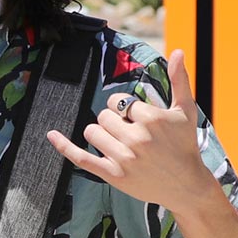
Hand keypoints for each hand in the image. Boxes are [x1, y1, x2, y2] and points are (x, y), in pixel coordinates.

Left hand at [45, 49, 218, 213]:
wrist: (187, 186)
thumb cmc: (185, 145)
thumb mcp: (185, 111)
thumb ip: (179, 80)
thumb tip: (177, 50)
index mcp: (152, 119)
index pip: (119, 102)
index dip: (125, 108)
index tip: (136, 118)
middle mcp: (137, 138)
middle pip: (104, 116)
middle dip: (113, 121)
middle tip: (131, 133)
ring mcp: (124, 158)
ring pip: (92, 132)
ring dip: (101, 134)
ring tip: (120, 143)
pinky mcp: (113, 175)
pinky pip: (81, 158)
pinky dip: (63, 146)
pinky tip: (51, 135)